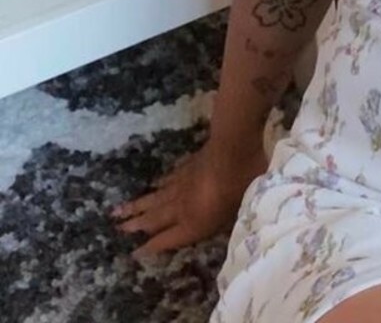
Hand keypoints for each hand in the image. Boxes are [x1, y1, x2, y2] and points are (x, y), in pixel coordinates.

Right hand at [111, 137, 266, 256]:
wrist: (233, 150)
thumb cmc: (240, 185)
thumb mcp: (237, 211)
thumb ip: (224, 223)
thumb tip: (220, 228)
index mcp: (192, 224)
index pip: (167, 239)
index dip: (151, 247)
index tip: (134, 253)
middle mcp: (180, 207)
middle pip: (153, 219)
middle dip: (135, 225)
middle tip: (117, 228)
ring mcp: (181, 185)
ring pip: (154, 198)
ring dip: (136, 206)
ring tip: (118, 211)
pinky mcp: (186, 167)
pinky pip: (166, 180)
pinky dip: (157, 185)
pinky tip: (153, 186)